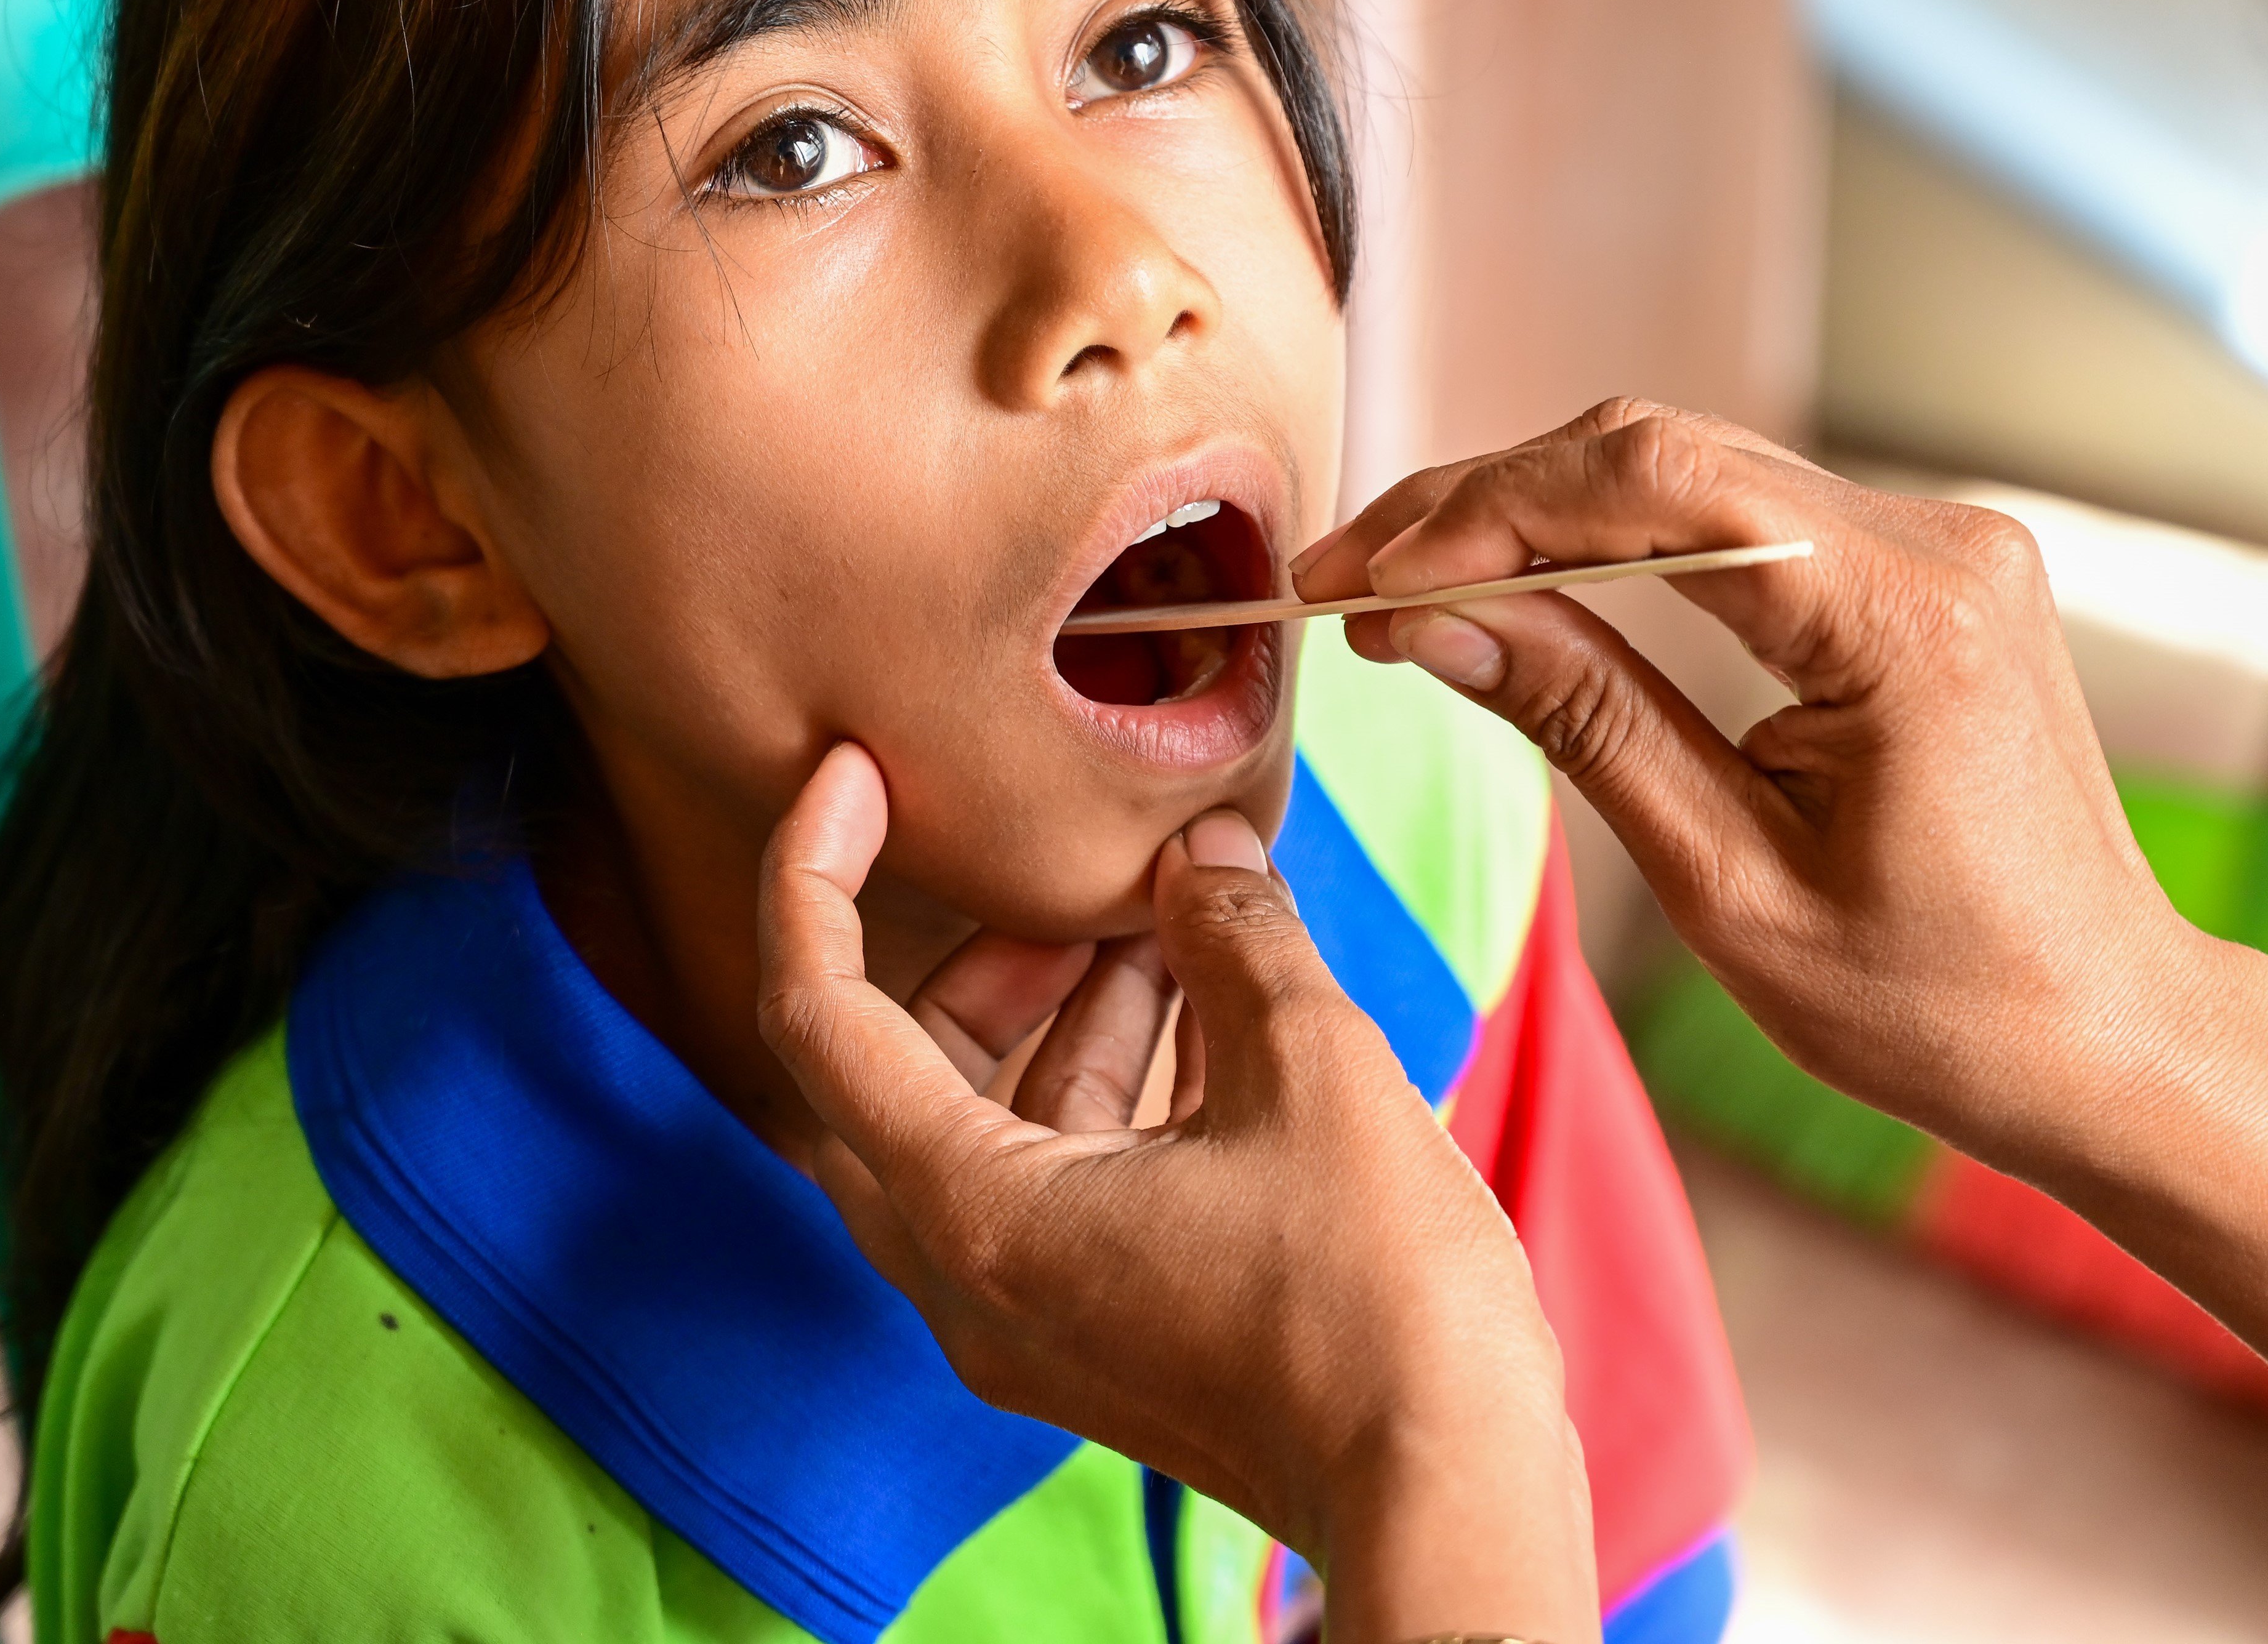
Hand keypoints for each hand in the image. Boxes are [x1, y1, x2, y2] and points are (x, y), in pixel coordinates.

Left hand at [756, 743, 1596, 1643]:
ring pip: (989, 1126)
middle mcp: (974, 1280)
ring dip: (1066, 1013)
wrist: (1453, 1495)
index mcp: (975, 1214)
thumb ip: (1235, 937)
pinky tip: (1217, 1013)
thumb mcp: (1312, 1067)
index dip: (815, 875)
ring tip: (1177, 921)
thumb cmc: (1377, 1302)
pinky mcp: (1107, 1334)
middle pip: (897, 1073)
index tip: (850, 772)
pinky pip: (1060, 1180)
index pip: (818, 1017)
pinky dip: (1113, 1086)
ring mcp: (1038, 1320)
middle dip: (981, 953)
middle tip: (1080, 884)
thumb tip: (1204, 853)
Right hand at [1295, 400, 2267, 1633]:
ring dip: (1533, 514)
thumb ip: (1586, 723)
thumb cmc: (1939, 1002)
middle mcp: (1936, 543)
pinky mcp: (1919, 567)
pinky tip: (1515, 589)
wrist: (2111, 1034)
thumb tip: (1434, 623)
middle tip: (1344, 578)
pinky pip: (1733, 514)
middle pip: (1655, 453)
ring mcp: (1937, 542)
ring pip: (1683, 468)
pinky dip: (1609, 541)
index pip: (1648, 491)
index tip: (1352, 577)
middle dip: (1479, 504)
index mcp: (1905, 619)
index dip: (1475, 517)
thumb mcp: (1730, 884)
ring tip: (1401, 586)